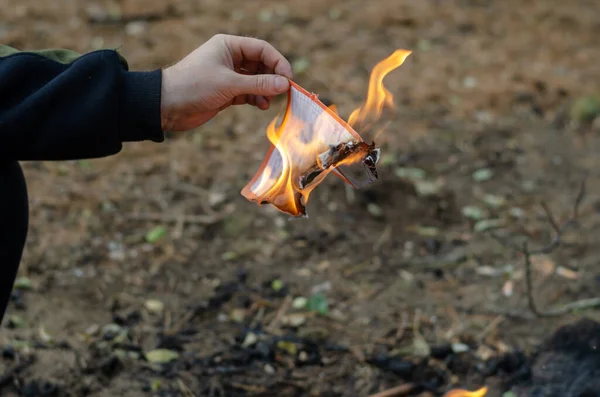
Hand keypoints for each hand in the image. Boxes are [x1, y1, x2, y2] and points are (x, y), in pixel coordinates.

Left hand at [160, 34, 293, 131]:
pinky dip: (256, 98)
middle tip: (284, 92)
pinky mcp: (226, 92)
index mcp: (229, 46)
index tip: (288, 79)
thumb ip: (259, 84)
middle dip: (273, 78)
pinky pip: (248, 92)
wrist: (167, 106)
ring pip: (256, 80)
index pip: (262, 49)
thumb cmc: (194, 86)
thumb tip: (285, 84)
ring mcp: (228, 76)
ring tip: (270, 102)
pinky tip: (261, 105)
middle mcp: (230, 58)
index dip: (278, 62)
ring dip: (265, 91)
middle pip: (261, 65)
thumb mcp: (229, 84)